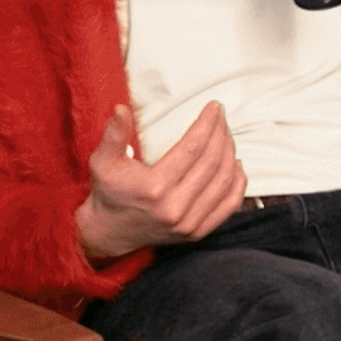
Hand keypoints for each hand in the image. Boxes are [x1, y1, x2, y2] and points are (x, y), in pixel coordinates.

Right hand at [74, 102, 244, 261]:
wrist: (109, 233)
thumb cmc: (108, 192)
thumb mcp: (103, 161)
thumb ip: (113, 135)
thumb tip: (121, 109)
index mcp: (153, 187)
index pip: (192, 148)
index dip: (207, 124)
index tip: (214, 107)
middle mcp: (174, 208)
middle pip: (212, 162)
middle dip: (221, 134)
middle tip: (221, 118)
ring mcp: (188, 223)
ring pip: (224, 181)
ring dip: (230, 154)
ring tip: (226, 136)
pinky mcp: (197, 233)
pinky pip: (229, 205)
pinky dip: (238, 183)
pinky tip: (236, 164)